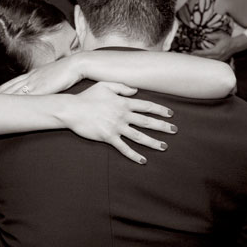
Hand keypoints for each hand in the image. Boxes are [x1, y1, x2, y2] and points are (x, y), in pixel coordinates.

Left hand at [0, 53, 82, 94]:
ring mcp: (36, 83)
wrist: (76, 64)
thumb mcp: (53, 73)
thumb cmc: (68, 69)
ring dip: (5, 98)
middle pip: (12, 86)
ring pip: (15, 91)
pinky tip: (11, 108)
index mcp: (35, 73)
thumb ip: (46, 78)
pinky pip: (26, 97)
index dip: (5, 87)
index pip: (15, 81)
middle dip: (0, 93)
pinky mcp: (42, 89)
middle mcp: (32, 77)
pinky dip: (17, 102)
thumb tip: (45, 82)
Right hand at [60, 82, 176, 163]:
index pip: (146, 106)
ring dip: (153, 142)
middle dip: (163, 126)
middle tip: (174, 131)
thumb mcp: (105, 85)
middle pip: (147, 122)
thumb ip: (122, 86)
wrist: (72, 110)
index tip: (170, 114)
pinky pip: (124, 148)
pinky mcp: (108, 137)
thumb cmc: (87, 97)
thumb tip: (135, 91)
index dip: (160, 110)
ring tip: (164, 147)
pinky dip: (134, 155)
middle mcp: (122, 115)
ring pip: (139, 136)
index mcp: (123, 102)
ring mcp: (116, 127)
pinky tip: (143, 161)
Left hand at [192, 31, 236, 61]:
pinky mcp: (220, 61)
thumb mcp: (220, 35)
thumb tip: (205, 36)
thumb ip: (212, 36)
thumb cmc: (227, 40)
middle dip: (197, 57)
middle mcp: (217, 57)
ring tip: (194, 58)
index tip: (192, 52)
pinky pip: (211, 62)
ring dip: (201, 60)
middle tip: (190, 56)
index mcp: (216, 51)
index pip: (205, 53)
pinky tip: (201, 59)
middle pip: (205, 59)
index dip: (198, 53)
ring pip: (208, 61)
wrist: (235, 45)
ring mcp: (219, 60)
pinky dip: (206, 61)